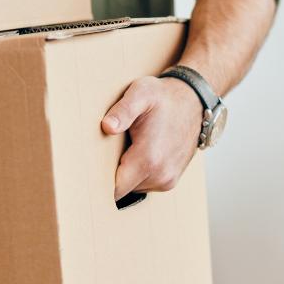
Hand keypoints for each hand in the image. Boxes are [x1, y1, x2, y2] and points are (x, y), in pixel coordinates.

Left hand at [101, 76, 203, 199]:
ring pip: (133, 188)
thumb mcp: (141, 93)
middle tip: (107, 151)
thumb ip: (123, 110)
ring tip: (127, 149)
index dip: (100, 181)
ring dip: (126, 174)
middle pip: (122, 189)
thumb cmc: (164, 97)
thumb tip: (107, 126)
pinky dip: (138, 173)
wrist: (193, 101)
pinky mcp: (170, 180)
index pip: (115, 189)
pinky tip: (138, 153)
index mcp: (149, 159)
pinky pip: (145, 184)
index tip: (90, 169)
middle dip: (111, 174)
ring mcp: (167, 180)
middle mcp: (160, 175)